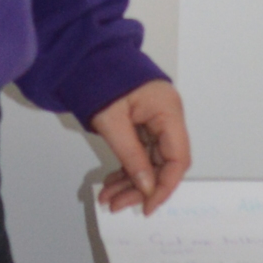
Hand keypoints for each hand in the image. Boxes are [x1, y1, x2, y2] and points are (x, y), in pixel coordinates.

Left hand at [91, 81, 189, 214]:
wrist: (85, 55)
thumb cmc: (100, 79)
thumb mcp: (112, 122)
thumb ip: (131, 156)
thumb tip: (147, 188)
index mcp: (168, 111)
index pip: (178, 158)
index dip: (165, 186)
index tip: (147, 207)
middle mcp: (167, 117)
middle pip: (163, 162)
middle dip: (141, 187)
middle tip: (116, 205)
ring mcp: (155, 119)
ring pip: (150, 160)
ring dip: (130, 182)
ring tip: (108, 199)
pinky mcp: (142, 123)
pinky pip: (140, 152)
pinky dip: (127, 168)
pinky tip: (112, 183)